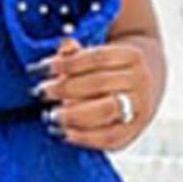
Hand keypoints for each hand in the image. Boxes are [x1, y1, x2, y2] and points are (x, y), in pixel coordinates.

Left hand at [30, 34, 159, 149]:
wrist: (141, 93)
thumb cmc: (109, 74)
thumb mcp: (98, 58)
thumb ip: (78, 54)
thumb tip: (64, 44)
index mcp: (132, 56)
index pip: (96, 58)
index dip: (66, 63)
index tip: (41, 69)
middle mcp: (140, 81)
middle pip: (99, 83)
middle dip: (65, 88)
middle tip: (41, 92)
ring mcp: (138, 108)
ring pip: (104, 110)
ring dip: (72, 114)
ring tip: (50, 115)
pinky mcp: (131, 133)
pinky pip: (106, 137)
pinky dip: (81, 136)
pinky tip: (62, 132)